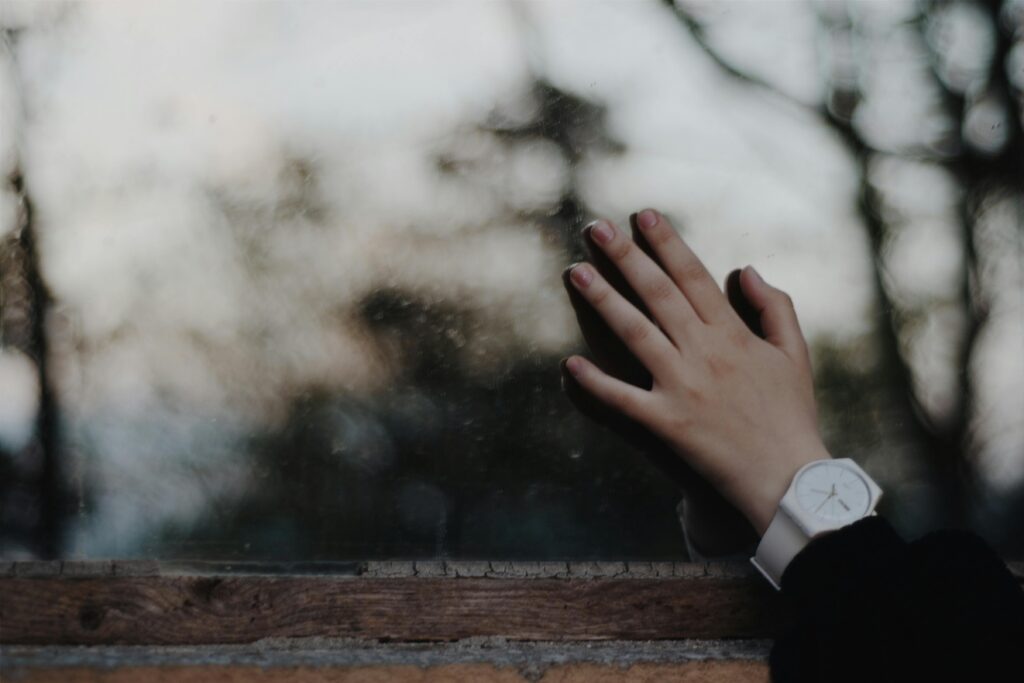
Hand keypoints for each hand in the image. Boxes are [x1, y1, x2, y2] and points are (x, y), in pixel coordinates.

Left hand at [563, 209, 830, 535]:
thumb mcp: (795, 354)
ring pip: (636, 334)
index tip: (643, 215)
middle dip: (625, 257)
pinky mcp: (668, 423)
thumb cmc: (792, 416)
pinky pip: (623, 399)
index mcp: (733, 334)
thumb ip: (775, 306)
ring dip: (603, 301)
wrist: (789, 479)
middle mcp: (705, 353)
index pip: (694, 277)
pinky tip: (570, 364)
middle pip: (658, 294)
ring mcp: (683, 386)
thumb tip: (745, 270)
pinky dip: (596, 383)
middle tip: (596, 228)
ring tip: (576, 272)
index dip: (667, 244)